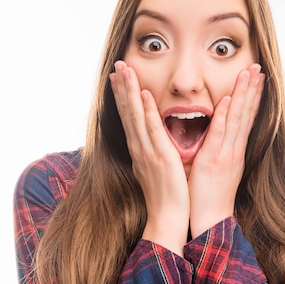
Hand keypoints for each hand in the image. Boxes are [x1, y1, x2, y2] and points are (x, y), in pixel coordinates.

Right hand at [110, 60, 189, 254]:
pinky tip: (144, 95)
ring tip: (125, 70)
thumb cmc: (164, 196)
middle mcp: (139, 147)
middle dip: (122, 87)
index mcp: (139, 149)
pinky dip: (147, 111)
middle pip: (127, 112)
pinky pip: (152, 130)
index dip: (123, 95)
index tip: (119, 77)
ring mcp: (147, 151)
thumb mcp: (155, 168)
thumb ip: (152, 151)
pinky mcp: (160, 157)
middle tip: (118, 65)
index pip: (129, 116)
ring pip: (135, 116)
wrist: (166, 218)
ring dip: (130, 91)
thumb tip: (151, 139)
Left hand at [187, 63, 264, 237]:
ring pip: (237, 119)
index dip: (253, 96)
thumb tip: (216, 132)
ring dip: (243, 95)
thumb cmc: (209, 195)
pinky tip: (228, 100)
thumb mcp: (217, 167)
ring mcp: (226, 154)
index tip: (258, 77)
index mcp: (235, 149)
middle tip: (258, 67)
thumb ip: (218, 148)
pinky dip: (225, 117)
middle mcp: (234, 148)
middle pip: (247, 113)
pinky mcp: (213, 161)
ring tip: (249, 74)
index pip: (247, 117)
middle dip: (253, 89)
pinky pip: (220, 135)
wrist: (210, 220)